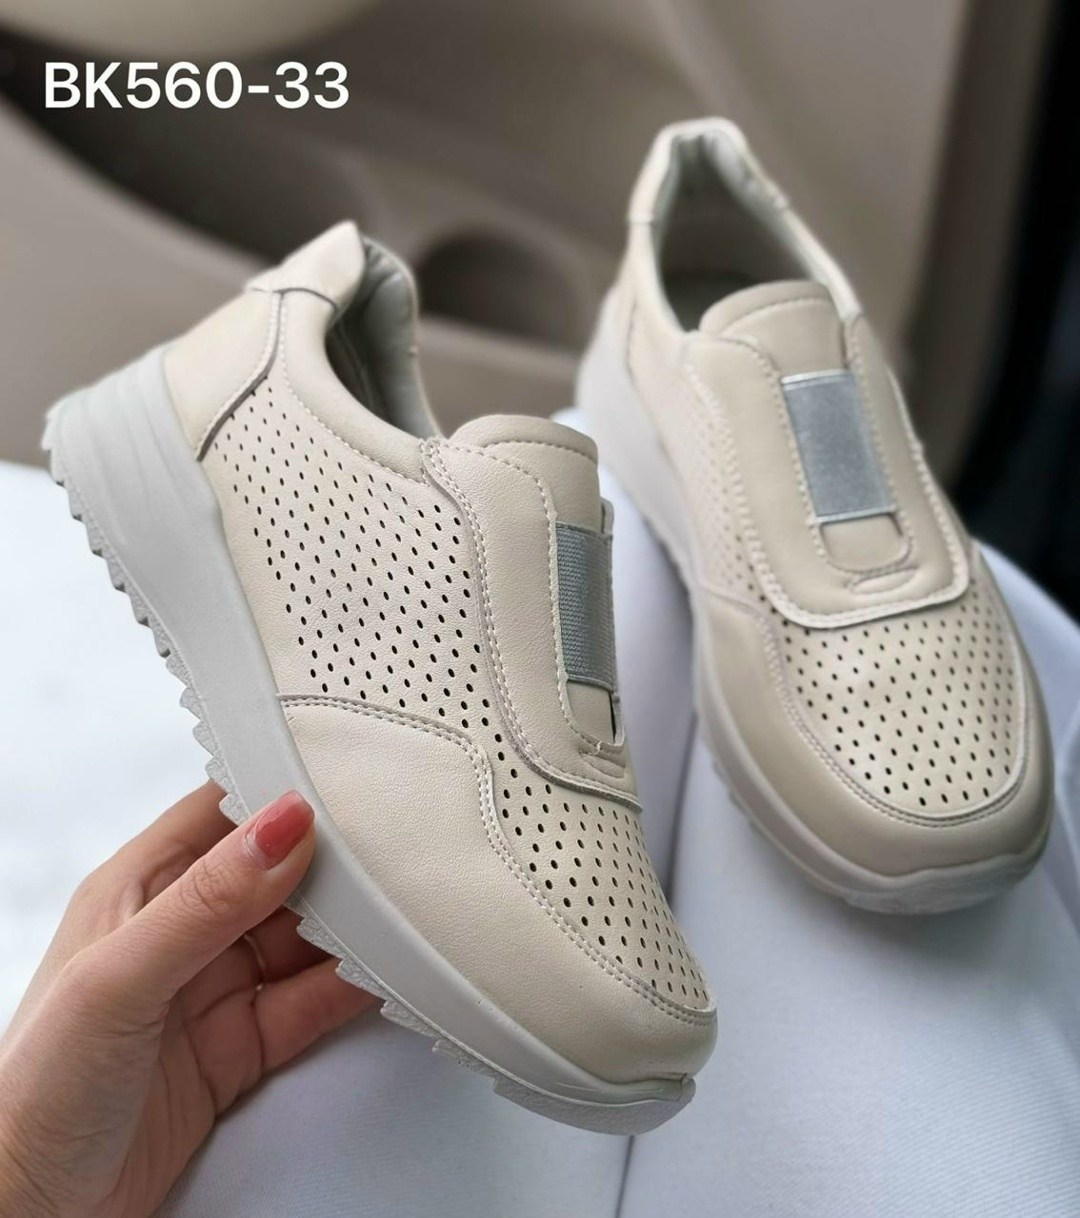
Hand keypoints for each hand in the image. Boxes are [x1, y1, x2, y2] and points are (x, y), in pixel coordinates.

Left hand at [0, 783, 375, 1216]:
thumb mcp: (118, 981)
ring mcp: (213, 988)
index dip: (281, 789)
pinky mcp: (240, 1046)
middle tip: (395, 847)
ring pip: (303, 936)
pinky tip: (383, 972)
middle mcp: (180, 931)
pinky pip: (311, 1001)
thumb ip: (205, 902)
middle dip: (334, 860)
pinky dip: (352, 986)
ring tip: (403, 908)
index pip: (221, 811)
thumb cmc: (29, 1095)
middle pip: (276, 873)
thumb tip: (280, 825)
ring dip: (351, 925)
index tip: (347, 776)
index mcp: (139, 889)